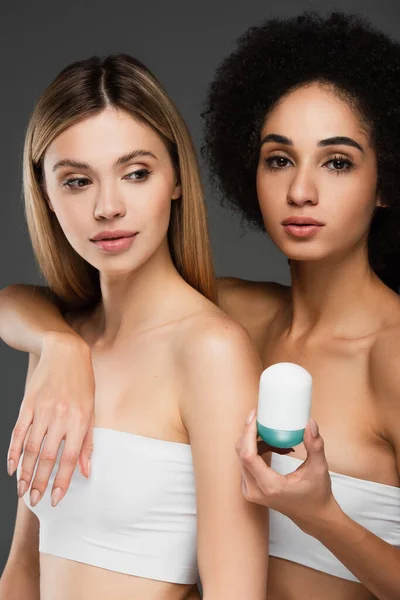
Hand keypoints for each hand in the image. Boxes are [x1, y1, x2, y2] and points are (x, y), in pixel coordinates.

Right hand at [7, 332, 94, 507]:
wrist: (65, 352)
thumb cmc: (83, 383)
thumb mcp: (91, 410)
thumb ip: (87, 442)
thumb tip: (86, 472)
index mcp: (80, 420)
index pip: (69, 458)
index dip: (61, 481)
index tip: (56, 499)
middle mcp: (60, 417)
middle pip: (47, 456)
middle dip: (40, 482)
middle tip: (35, 501)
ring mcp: (42, 410)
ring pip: (30, 448)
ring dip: (26, 472)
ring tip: (23, 491)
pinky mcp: (28, 404)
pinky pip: (18, 432)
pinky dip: (14, 452)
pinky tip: (13, 468)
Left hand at [236, 409, 336, 533]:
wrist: (314, 516)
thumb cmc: (317, 494)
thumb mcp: (319, 468)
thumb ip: (315, 445)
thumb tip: (310, 423)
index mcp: (270, 486)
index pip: (248, 455)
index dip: (248, 433)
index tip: (255, 416)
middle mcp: (255, 491)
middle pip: (242, 454)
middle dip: (249, 432)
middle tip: (262, 417)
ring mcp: (250, 491)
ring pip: (242, 457)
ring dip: (254, 441)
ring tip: (275, 435)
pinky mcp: (250, 489)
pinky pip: (246, 463)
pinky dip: (257, 450)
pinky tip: (273, 446)